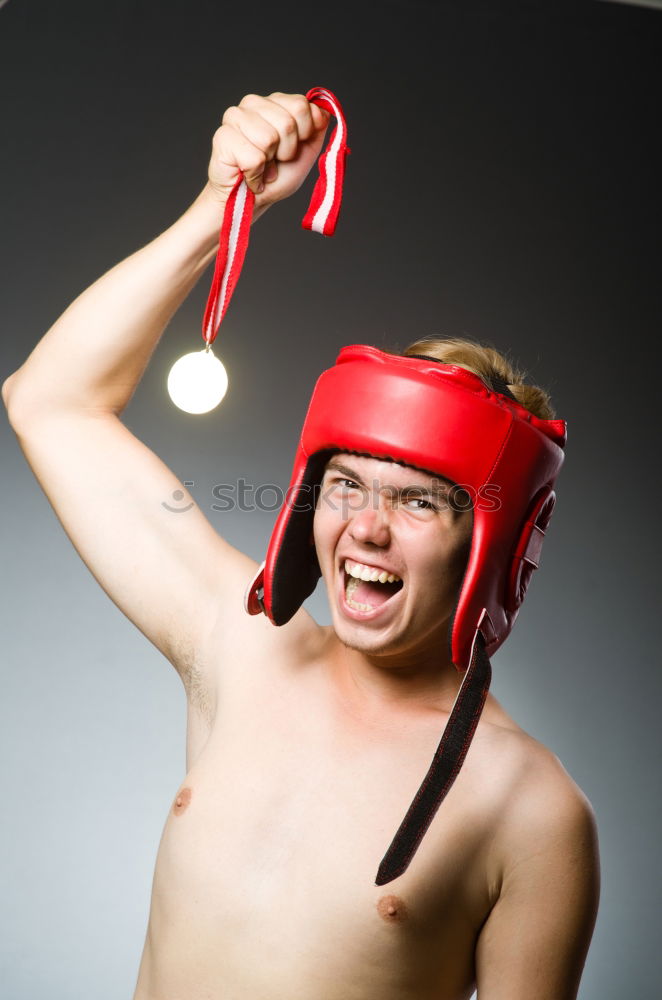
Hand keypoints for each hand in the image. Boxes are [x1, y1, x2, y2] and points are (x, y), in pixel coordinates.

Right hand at [206, 91, 329, 210]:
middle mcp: (253, 103)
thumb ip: (317, 128)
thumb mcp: (305, 152)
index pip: (301, 105)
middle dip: (287, 151)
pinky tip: (249, 175)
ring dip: (269, 163)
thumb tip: (325, 110)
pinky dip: (255, 175)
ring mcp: (235, 116)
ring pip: (269, 138)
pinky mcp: (222, 137)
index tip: (293, 148)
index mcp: (274, 103)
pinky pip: (254, 157)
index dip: (304, 133)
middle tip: (275, 161)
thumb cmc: (276, 177)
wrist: (252, 202)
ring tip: (262, 167)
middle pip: (288, 122)